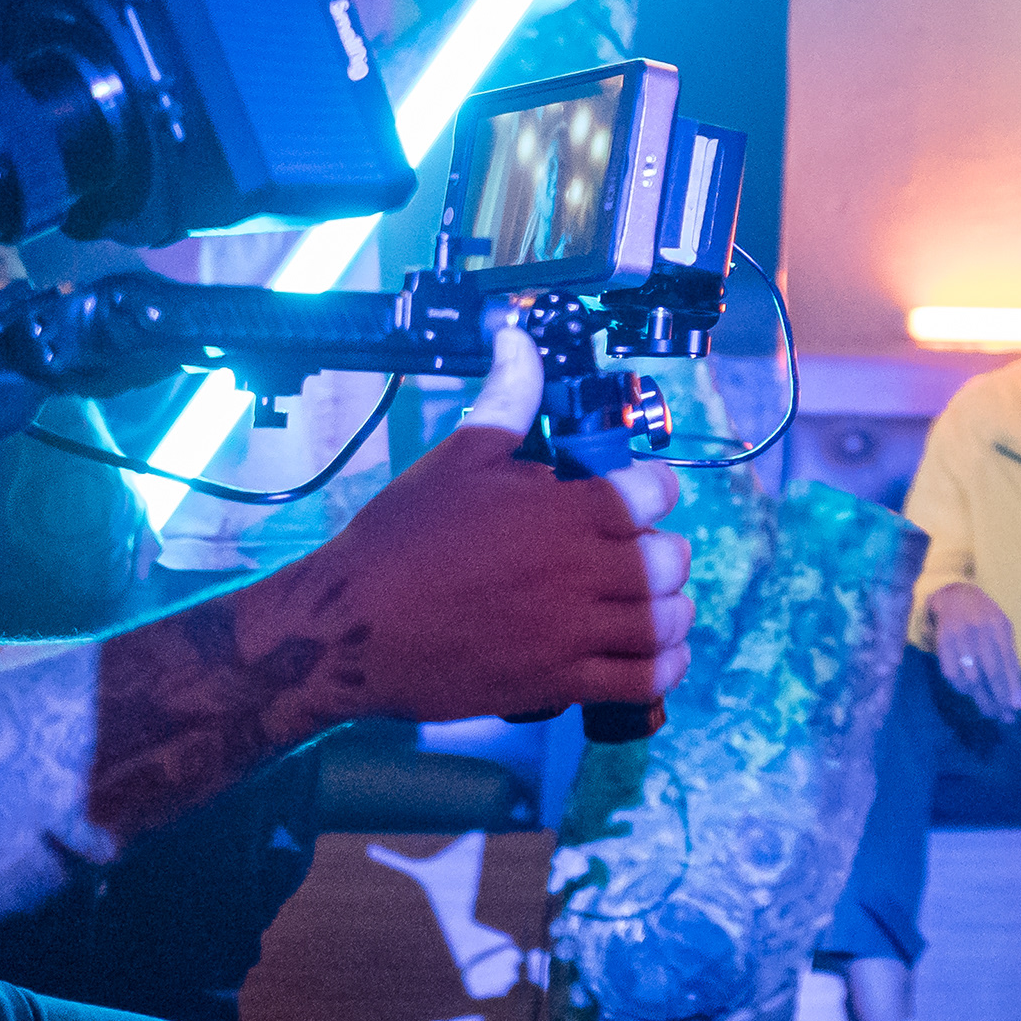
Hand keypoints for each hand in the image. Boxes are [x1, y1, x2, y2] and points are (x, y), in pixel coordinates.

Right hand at [277, 319, 690, 722]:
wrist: (349, 627)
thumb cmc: (402, 537)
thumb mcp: (458, 456)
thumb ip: (508, 399)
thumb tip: (519, 337)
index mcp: (565, 509)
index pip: (655, 492)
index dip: (654, 487)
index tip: (639, 493)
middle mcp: (580, 570)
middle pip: (669, 560)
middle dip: (663, 550)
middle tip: (637, 549)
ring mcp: (571, 631)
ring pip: (662, 621)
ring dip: (670, 608)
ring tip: (651, 600)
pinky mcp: (558, 683)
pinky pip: (642, 681)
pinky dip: (665, 667)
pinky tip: (660, 653)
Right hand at [925, 582, 1020, 722]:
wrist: (953, 595)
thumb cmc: (984, 618)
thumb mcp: (1001, 631)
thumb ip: (1010, 661)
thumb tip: (1018, 697)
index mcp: (999, 626)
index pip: (1007, 661)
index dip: (1012, 686)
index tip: (1017, 707)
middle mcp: (980, 630)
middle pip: (990, 671)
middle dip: (998, 697)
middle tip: (1005, 717)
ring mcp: (960, 636)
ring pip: (971, 676)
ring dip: (981, 698)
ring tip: (990, 711)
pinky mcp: (942, 643)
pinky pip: (952, 674)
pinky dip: (962, 688)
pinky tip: (970, 694)